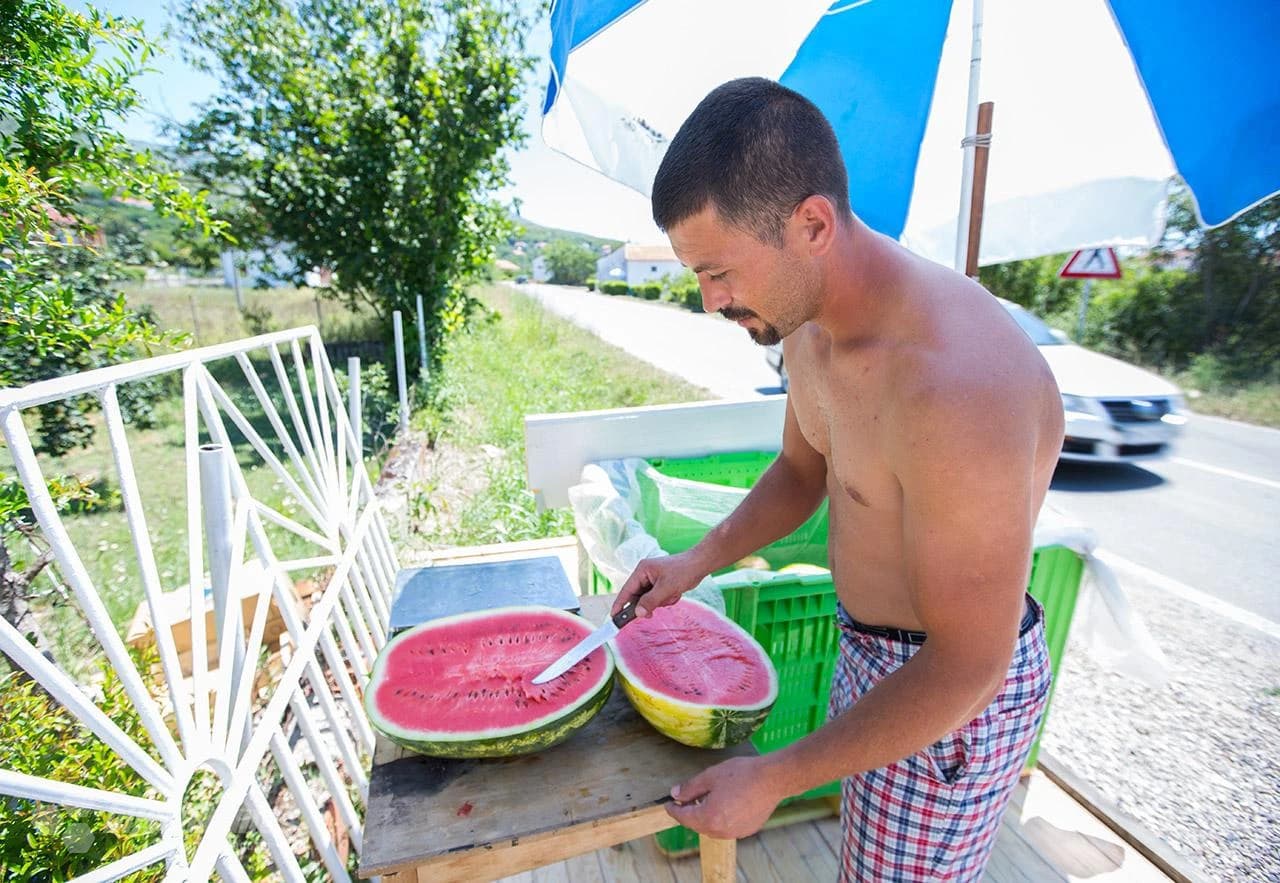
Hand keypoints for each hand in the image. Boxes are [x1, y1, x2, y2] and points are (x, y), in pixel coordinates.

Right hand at [610, 550, 707, 618]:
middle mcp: (645, 575)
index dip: (620, 604)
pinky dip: (667, 599)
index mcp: (642, 571)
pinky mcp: (661, 584)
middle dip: (648, 604)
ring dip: (661, 602)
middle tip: (651, 614)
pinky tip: (676, 593)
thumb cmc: (683, 571)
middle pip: (638, 597)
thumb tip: (638, 614)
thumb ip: (650, 601)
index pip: (626, 590)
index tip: (613, 617)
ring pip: (649, 600)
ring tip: (671, 594)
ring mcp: (653, 580)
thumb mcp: (666, 588)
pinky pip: (658, 599)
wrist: (700, 564)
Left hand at [665, 756, 782, 839]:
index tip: (667, 804)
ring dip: (705, 817)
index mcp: (709, 817)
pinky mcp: (747, 830)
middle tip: (685, 800)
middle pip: (697, 824)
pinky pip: (727, 828)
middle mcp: (720, 831)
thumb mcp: (710, 776)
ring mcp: (735, 832)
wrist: (772, 779)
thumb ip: (690, 788)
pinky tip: (724, 805)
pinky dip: (721, 819)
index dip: (673, 809)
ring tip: (704, 801)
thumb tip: (675, 794)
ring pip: (712, 828)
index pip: (683, 817)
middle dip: (689, 813)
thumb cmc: (742, 774)